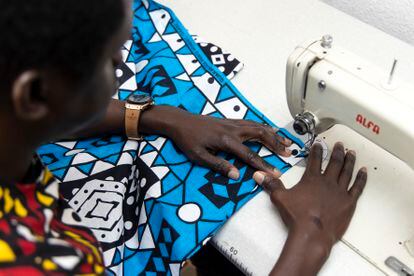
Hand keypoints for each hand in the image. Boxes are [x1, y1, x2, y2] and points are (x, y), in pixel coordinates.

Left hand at [140, 106, 291, 179]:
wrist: (180, 121)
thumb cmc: (187, 139)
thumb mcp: (198, 156)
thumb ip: (218, 165)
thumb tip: (236, 175)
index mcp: (226, 140)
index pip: (249, 155)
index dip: (264, 165)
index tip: (276, 172)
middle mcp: (233, 130)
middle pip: (261, 135)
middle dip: (276, 144)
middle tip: (289, 153)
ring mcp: (233, 123)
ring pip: (259, 127)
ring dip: (273, 134)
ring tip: (286, 142)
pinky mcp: (230, 121)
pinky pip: (252, 123)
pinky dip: (264, 127)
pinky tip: (269, 131)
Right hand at [254, 142, 366, 249]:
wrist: (312, 232)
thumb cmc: (297, 216)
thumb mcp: (280, 198)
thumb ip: (272, 185)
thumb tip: (260, 175)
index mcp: (312, 179)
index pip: (315, 160)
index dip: (317, 150)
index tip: (319, 144)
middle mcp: (327, 182)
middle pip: (334, 162)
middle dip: (337, 151)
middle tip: (339, 144)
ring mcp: (340, 191)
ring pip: (347, 171)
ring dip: (349, 161)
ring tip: (352, 153)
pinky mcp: (349, 202)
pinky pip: (357, 187)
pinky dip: (361, 178)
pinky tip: (364, 172)